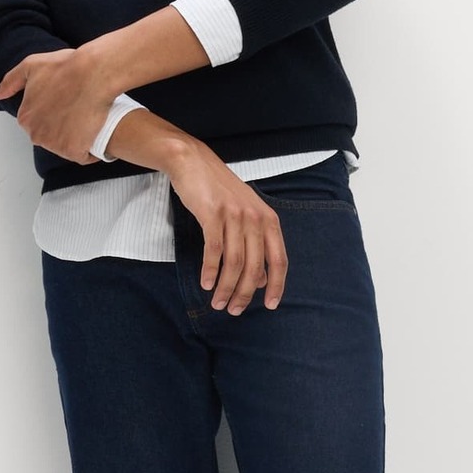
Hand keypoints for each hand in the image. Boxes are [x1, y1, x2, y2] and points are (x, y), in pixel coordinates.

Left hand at [0, 48, 114, 164]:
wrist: (94, 75)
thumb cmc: (66, 68)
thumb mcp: (32, 66)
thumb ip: (11, 81)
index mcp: (25, 118)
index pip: (38, 123)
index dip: (54, 113)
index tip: (65, 102)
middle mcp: (36, 135)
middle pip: (51, 137)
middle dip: (63, 128)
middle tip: (78, 109)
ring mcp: (55, 145)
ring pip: (66, 147)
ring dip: (77, 138)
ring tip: (88, 117)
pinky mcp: (74, 152)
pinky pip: (83, 156)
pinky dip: (90, 149)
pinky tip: (95, 132)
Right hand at [168, 147, 289, 313]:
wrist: (193, 162)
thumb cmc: (219, 191)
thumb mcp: (244, 215)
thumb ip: (255, 245)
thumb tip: (261, 279)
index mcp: (268, 219)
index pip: (279, 259)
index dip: (277, 285)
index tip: (270, 305)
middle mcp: (256, 217)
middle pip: (255, 266)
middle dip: (245, 293)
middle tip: (233, 310)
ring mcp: (235, 215)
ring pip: (234, 262)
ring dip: (226, 287)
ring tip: (218, 302)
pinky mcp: (213, 213)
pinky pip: (214, 250)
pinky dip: (210, 270)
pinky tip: (206, 283)